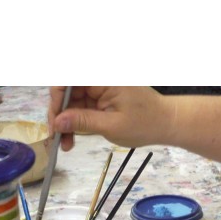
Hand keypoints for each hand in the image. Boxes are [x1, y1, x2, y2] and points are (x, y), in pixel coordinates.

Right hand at [48, 87, 170, 151]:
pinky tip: (71, 138)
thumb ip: (83, 121)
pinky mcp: (99, 96)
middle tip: (56, 138)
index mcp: (103, 75)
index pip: (68, 79)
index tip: (54, 121)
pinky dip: (74, 121)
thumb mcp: (112, 125)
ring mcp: (98, 86)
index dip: (56, 99)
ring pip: (71, 100)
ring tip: (65, 144)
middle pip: (66, 90)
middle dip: (59, 114)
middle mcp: (98, 77)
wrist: (165, 122)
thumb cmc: (145, 123)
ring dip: (65, 121)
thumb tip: (57, 122)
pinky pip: (80, 106)